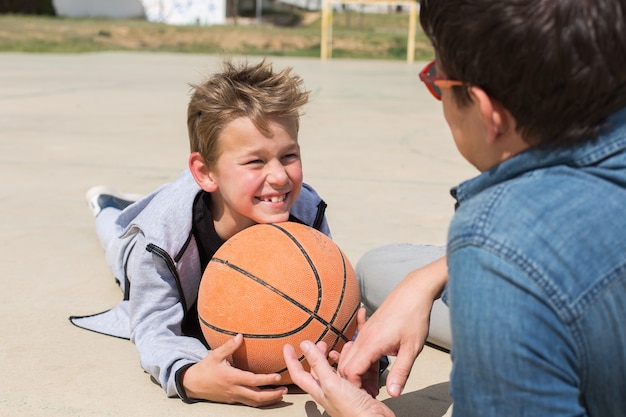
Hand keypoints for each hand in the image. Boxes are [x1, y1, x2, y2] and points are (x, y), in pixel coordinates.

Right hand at [181, 334, 286, 406]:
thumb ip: (229, 346)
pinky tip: (268, 397)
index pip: (252, 380)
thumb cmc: (205, 368)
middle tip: (285, 390)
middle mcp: (234, 389)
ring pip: (254, 402)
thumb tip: (240, 336)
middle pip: (256, 397)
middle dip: (272, 395)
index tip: (278, 377)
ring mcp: (234, 396)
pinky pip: (249, 403)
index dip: (266, 380)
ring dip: (269, 400)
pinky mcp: (233, 400)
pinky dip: (260, 401)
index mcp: (231, 377)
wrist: (192, 384)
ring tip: (281, 394)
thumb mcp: (215, 355)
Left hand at [284, 341, 394, 416]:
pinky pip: (347, 374)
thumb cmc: (352, 409)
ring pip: (332, 371)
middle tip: (319, 343)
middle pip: (315, 371)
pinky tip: (351, 360)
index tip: (288, 346)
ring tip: (335, 348)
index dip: (291, 360)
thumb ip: (318, 364)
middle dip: (315, 356)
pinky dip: (346, 363)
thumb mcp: (331, 383)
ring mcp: (341, 392)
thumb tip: (304, 345)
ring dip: (332, 358)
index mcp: (318, 390)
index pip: (298, 374)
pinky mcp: (355, 391)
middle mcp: (328, 391)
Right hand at [338, 256, 446, 397]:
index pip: (350, 371)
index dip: (356, 386)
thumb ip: (401, 372)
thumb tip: (393, 393)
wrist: (414, 292)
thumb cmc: (414, 317)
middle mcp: (363, 338)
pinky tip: (374, 365)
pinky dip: (363, 359)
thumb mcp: (412, 349)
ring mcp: (364, 332)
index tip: (369, 394)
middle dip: (355, 381)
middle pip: (346, 365)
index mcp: (371, 344)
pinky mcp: (369, 329)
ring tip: (377, 381)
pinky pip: (358, 348)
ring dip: (360, 371)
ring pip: (351, 357)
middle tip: (372, 391)